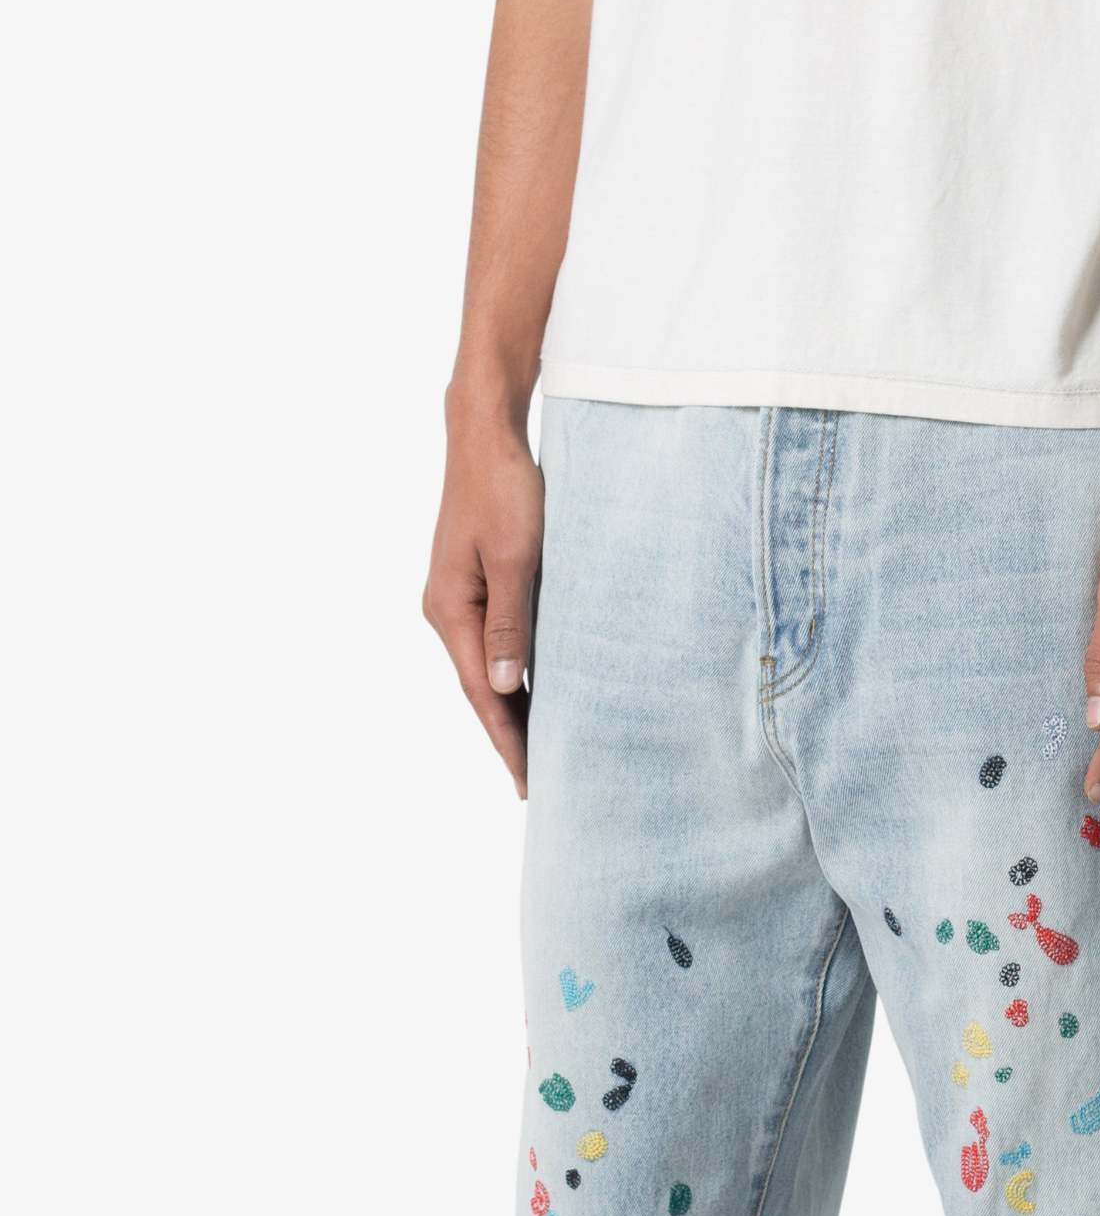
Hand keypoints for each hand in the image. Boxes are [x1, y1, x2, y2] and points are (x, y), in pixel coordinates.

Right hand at [422, 403, 543, 798]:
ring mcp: (457, 597)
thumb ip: (510, 622)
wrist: (484, 434)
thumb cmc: (504, 488)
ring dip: (511, 707)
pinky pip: (493, 641)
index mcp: (450, 609)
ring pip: (487, 667)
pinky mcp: (473, 583)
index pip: (482, 691)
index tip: (527, 778)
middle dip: (507, 734)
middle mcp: (445, 609)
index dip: (506, 738)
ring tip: (538, 750)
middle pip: (481, 687)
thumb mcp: (516, 557)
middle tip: (535, 781)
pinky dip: (513, 672)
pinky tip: (533, 692)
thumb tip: (506, 685)